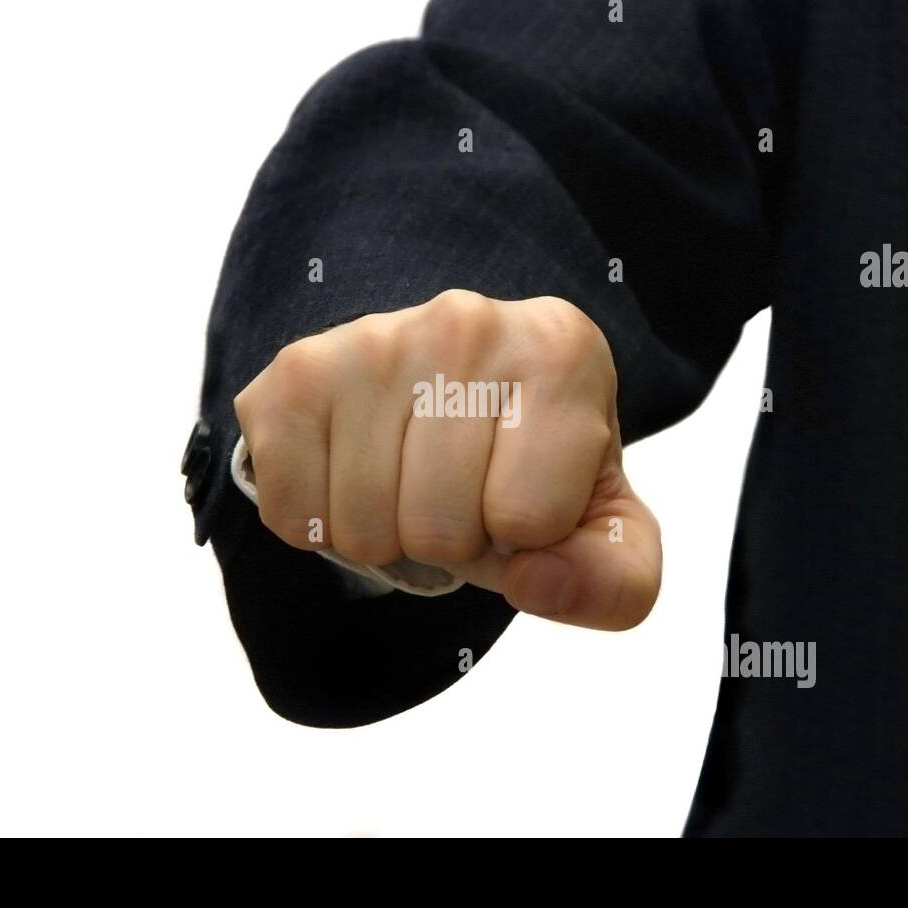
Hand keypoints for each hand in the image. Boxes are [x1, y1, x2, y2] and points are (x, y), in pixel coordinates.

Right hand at [233, 289, 661, 628]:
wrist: (446, 395)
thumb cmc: (533, 467)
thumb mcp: (604, 531)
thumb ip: (613, 581)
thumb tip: (534, 583)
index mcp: (562, 352)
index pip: (532, 519)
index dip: (526, 540)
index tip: (523, 492)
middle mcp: (468, 324)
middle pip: (440, 530)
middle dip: (452, 543)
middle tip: (460, 493)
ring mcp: (373, 340)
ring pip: (364, 529)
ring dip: (387, 537)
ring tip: (410, 481)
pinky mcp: (297, 371)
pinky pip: (294, 515)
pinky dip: (320, 524)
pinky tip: (352, 472)